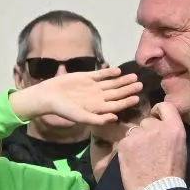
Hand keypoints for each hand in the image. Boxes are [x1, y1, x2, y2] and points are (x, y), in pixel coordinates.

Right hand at [10, 65, 142, 125]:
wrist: (49, 96)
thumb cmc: (63, 109)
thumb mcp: (80, 117)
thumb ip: (98, 119)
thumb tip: (115, 118)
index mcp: (98, 107)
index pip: (116, 104)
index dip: (127, 101)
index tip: (138, 97)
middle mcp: (98, 97)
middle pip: (117, 93)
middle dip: (128, 89)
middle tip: (141, 84)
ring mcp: (93, 86)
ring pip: (111, 83)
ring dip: (122, 80)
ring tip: (134, 76)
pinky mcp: (86, 77)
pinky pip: (101, 74)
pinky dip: (109, 72)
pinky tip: (118, 71)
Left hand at [118, 102, 188, 189]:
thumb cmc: (171, 174)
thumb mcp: (180, 148)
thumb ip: (170, 133)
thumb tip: (161, 126)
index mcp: (174, 127)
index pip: (165, 105)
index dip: (158, 111)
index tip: (157, 118)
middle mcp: (156, 127)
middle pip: (147, 121)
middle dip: (146, 131)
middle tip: (148, 147)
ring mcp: (139, 134)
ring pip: (134, 131)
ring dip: (136, 140)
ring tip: (140, 156)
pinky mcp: (125, 143)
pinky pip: (124, 141)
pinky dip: (126, 149)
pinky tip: (133, 161)